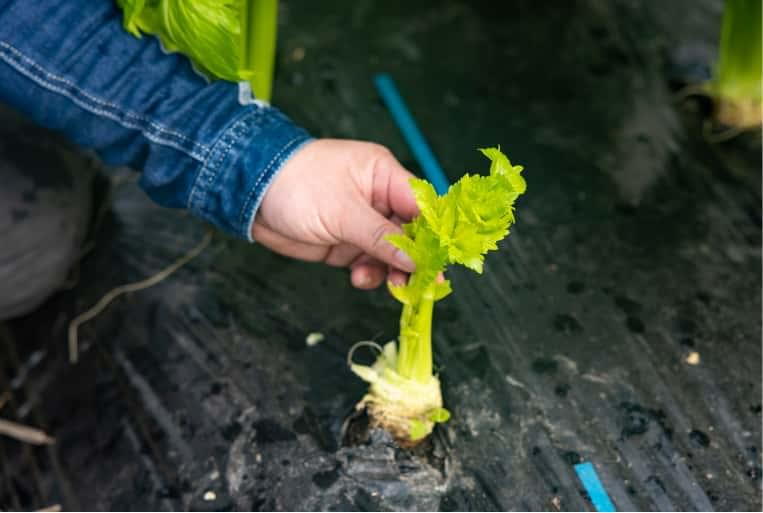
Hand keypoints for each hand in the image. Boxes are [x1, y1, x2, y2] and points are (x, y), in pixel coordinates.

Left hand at [253, 139, 417, 288]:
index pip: (422, 204)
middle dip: (414, 258)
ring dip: (391, 270)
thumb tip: (417, 259)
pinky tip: (359, 277)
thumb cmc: (297, 185)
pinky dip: (369, 273)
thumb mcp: (343, 212)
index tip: (441, 261)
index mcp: (383, 176)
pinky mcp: (345, 242)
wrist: (250, 196)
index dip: (433, 233)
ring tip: (389, 286)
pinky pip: (368, 261)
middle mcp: (377, 198)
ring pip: (390, 252)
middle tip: (422, 284)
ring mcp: (361, 221)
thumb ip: (381, 237)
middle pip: (410, 232)